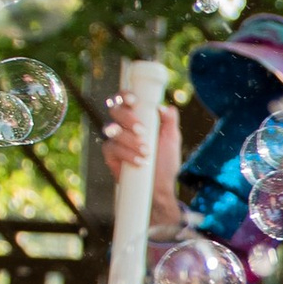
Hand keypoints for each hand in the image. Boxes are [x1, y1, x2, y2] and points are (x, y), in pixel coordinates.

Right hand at [105, 96, 181, 221]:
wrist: (160, 187)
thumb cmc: (166, 161)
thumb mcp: (172, 138)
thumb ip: (170, 120)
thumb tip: (164, 106)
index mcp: (137, 116)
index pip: (125, 99)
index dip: (125, 95)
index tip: (134, 101)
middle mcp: (123, 125)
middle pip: (115, 111)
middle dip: (128, 119)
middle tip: (143, 132)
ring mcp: (115, 140)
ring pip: (112, 130)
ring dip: (129, 140)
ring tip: (147, 151)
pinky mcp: (110, 156)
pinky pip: (111, 148)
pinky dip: (126, 154)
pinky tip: (139, 162)